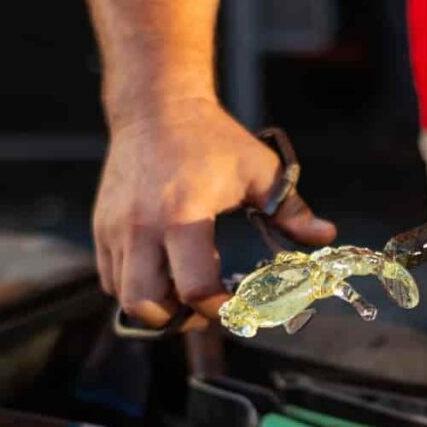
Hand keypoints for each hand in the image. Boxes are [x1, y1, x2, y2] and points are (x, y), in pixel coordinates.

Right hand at [92, 98, 336, 329]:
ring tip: (186, 289)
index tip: (238, 303)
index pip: (195, 288)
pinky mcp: (101, 228)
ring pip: (123, 298)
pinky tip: (165, 272)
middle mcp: (142, 227)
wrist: (155, 108)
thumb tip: (325, 235)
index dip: (220, 309)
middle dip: (178, 318)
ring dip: (157, 306)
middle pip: (145, 305)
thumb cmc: (211, 138)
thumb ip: (291, 208)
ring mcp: (116, 230)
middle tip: (204, 307)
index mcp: (183, 214)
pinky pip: (110, 280)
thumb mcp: (259, 168)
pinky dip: (137, 288)